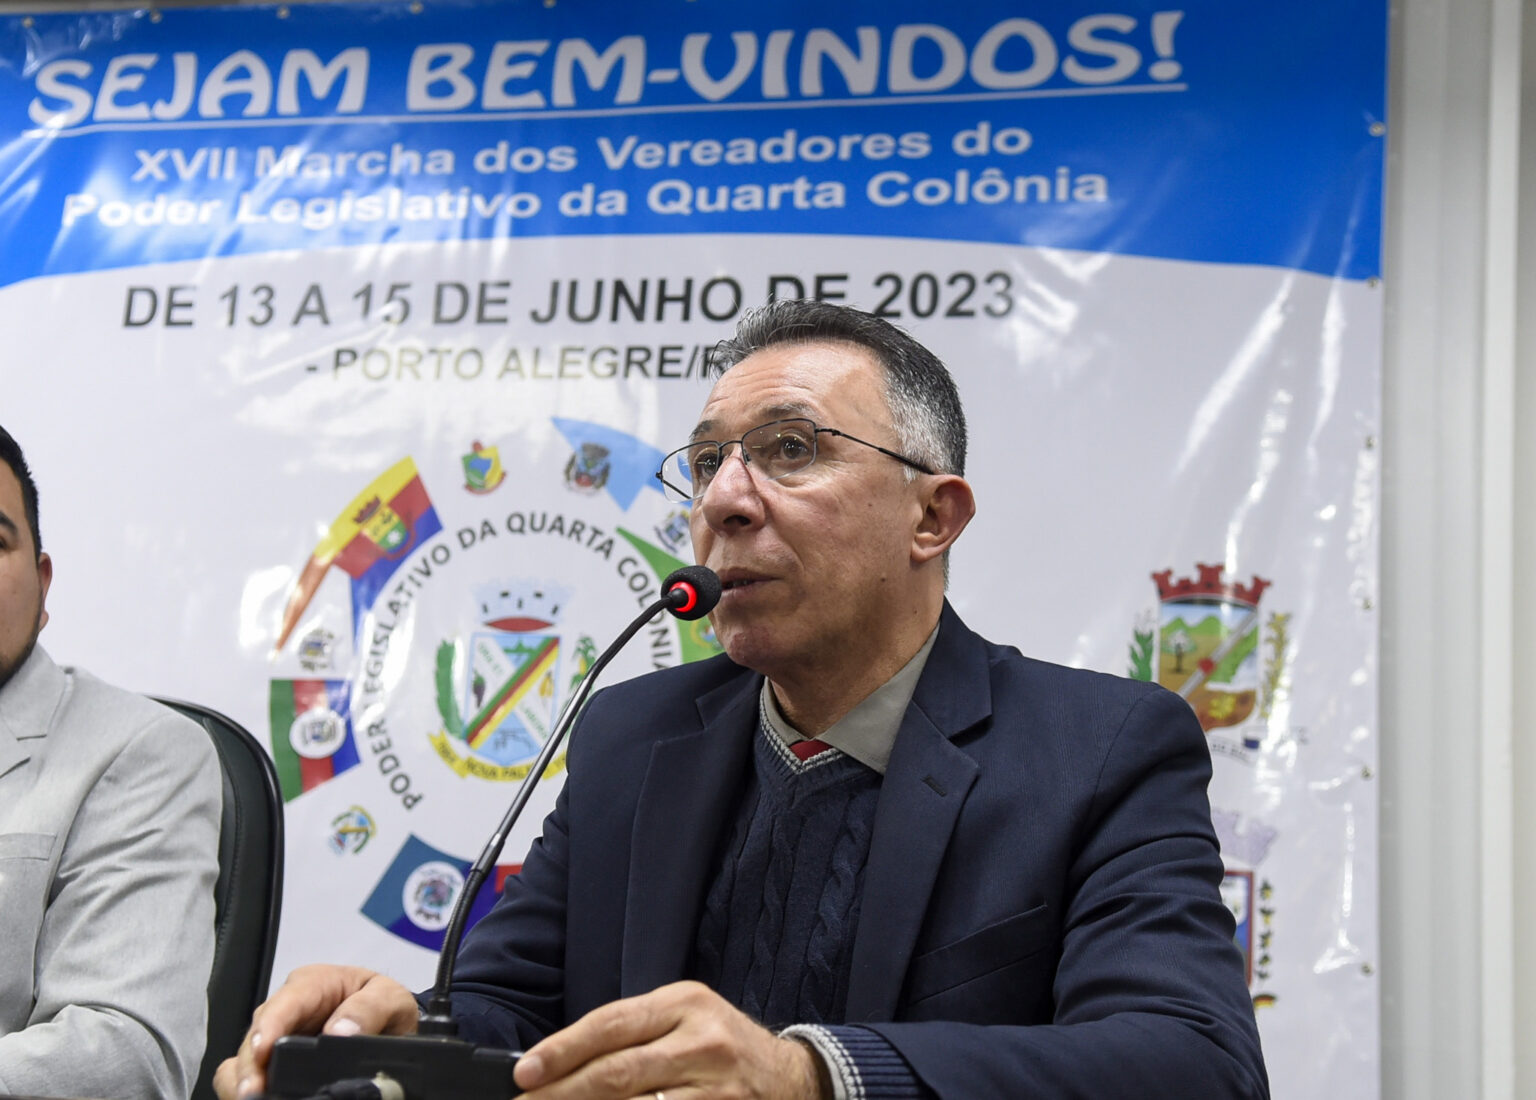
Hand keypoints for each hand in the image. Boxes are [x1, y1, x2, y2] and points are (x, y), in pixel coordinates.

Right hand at [212, 964, 420, 1098]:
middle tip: (254, 1092)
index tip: (263, 1050)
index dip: (270, 1026)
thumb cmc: (383, 1003)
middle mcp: (288, 1010)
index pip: (285, 1002)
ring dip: (244, 1080)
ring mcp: (277, 1037)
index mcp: (313, 984)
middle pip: (256, 1034)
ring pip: (245, 1058)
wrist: (387, 1024)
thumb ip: (370, 1009)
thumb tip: (340, 1032)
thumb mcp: (389, 997)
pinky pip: (246, 1075)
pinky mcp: (274, 1063)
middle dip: (252, 1064)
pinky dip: (244, 1089)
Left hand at [513, 980, 825, 1099]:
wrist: (793, 1079)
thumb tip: (558, 1062)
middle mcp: (703, 1042)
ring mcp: (716, 1090)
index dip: (562, 1050)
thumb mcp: (685, 1019)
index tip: (525, 1072)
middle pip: (617, 1073)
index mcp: (686, 1003)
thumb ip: (631, 1034)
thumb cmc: (724, 1047)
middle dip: (561, 1094)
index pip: (611, 1025)